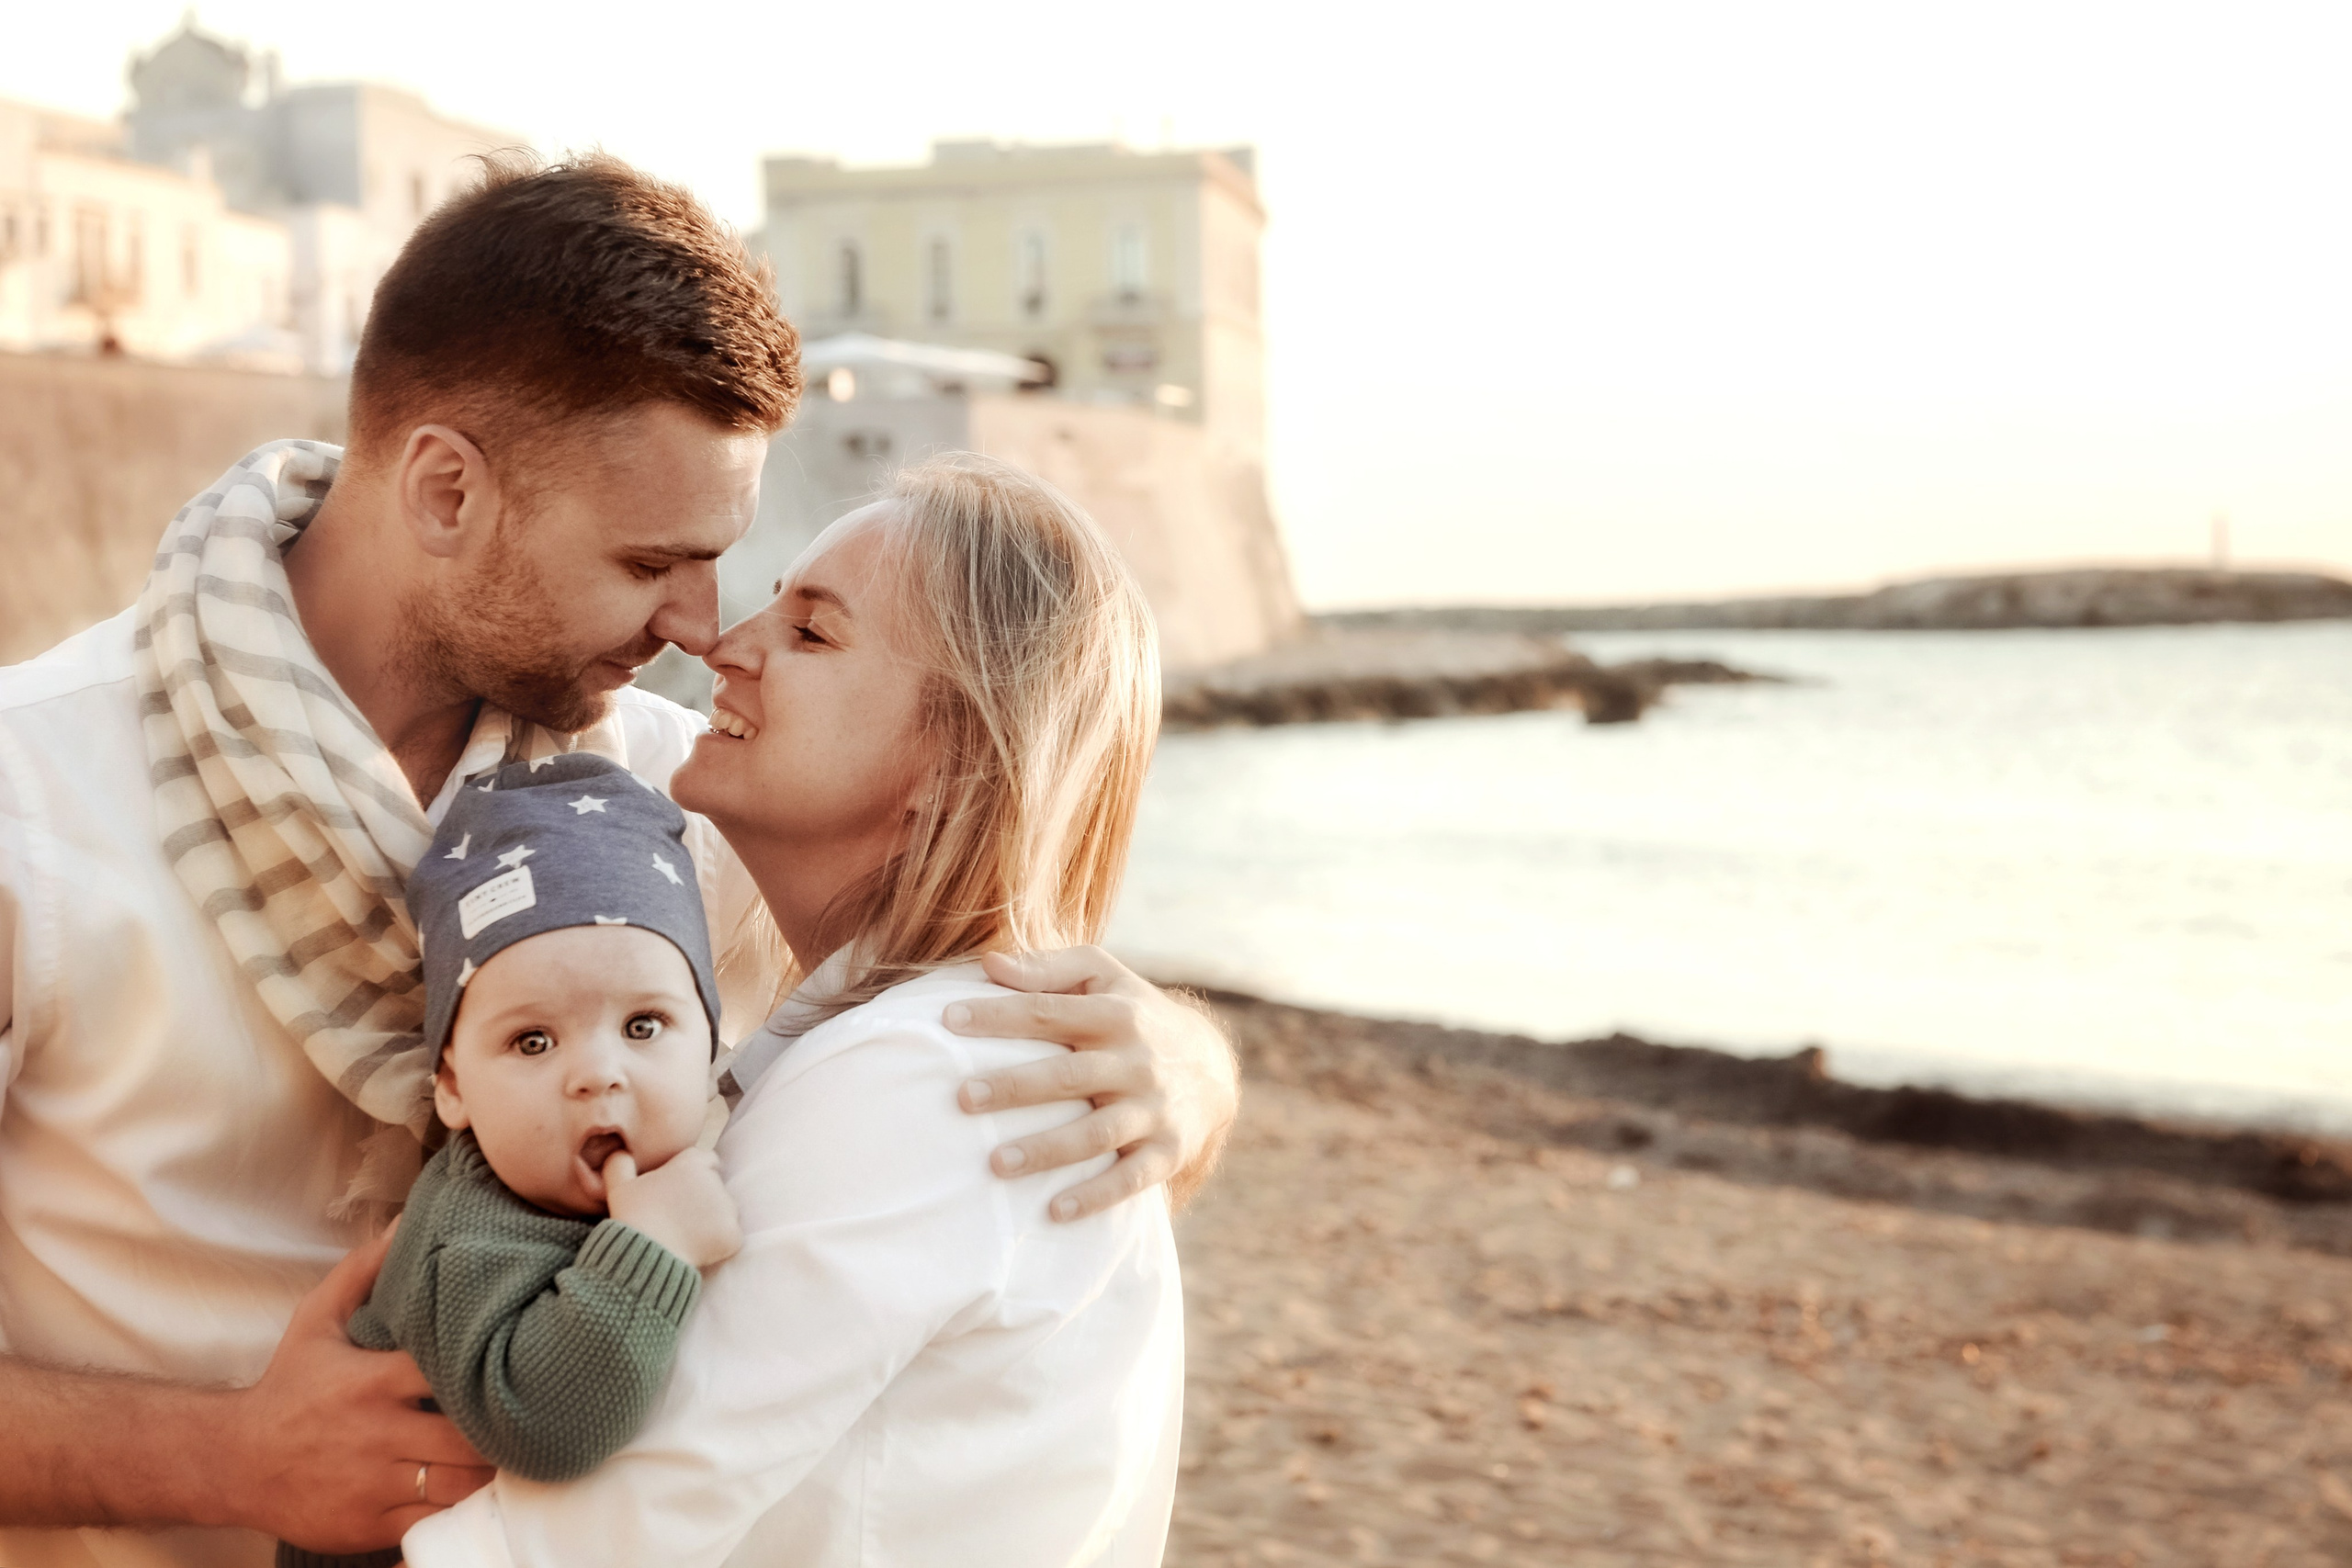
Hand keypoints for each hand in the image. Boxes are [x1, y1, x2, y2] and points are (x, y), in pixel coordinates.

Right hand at [224, 1223, 493, 1552]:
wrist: (233, 1463)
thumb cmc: (289, 1385)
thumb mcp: (317, 1319)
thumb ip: (365, 1269)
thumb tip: (407, 1220)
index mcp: (373, 1381)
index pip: (453, 1374)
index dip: (496, 1371)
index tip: (525, 1362)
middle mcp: (377, 1435)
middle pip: (471, 1438)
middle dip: (509, 1432)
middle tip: (540, 1416)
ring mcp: (374, 1485)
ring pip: (460, 1486)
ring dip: (495, 1473)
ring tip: (522, 1453)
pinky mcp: (369, 1526)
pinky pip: (434, 1522)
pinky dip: (462, 1510)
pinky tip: (482, 1490)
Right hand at [604, 1147, 742, 1268]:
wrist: (646, 1256)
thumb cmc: (633, 1218)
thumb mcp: (618, 1187)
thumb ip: (620, 1163)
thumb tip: (620, 1152)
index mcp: (692, 1164)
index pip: (705, 1159)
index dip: (694, 1173)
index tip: (680, 1189)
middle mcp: (715, 1181)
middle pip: (715, 1186)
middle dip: (702, 1198)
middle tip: (679, 1217)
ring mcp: (727, 1209)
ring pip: (725, 1211)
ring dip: (711, 1220)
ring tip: (685, 1235)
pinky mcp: (733, 1234)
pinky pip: (730, 1236)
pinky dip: (718, 1243)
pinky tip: (696, 1249)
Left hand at [946, 946, 1239, 1221]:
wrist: (1212, 1069)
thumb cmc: (1134, 1016)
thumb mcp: (1104, 977)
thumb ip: (1047, 969)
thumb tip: (988, 964)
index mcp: (1115, 1014)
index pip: (1048, 1013)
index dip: (998, 1016)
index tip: (946, 1019)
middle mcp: (1135, 1061)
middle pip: (1069, 1075)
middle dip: (1016, 1086)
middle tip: (964, 1098)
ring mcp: (1153, 1109)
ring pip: (1096, 1132)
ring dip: (1047, 1149)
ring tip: (995, 1164)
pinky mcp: (1169, 1151)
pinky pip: (1132, 1178)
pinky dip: (1096, 1196)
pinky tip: (1055, 1211)